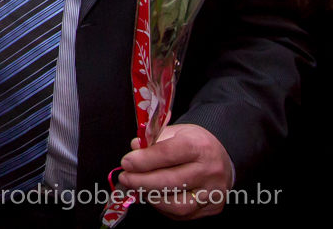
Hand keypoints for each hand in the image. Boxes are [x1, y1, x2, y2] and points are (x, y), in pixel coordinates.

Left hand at [118, 124, 233, 219]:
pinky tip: (153, 195)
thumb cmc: (193, 144)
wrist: (221, 159)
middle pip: (171, 181)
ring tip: (138, 187)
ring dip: (151, 197)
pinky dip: (162, 206)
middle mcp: (209, 171)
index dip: (144, 160)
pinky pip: (182, 214)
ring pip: (177, 204)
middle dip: (141, 181)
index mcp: (199, 146)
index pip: (168, 154)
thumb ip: (153, 141)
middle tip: (125, 178)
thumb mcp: (174, 132)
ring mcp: (213, 193)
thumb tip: (134, 149)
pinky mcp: (212, 208)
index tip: (126, 163)